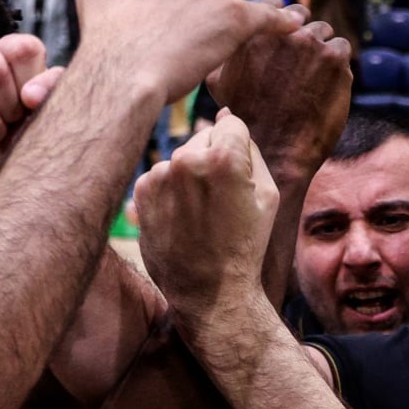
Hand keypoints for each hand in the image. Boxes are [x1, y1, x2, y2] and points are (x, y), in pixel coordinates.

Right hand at [0, 32, 63, 217]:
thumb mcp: (53, 115)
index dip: (29, 86)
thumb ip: (54, 90)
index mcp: (9, 52)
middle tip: (10, 125)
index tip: (28, 107)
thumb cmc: (31, 141)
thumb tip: (30, 95)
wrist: (4, 185)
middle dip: (7, 109)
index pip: (20, 51)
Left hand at [136, 109, 279, 333]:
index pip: (230, 123)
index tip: (237, 182)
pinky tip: (182, 218)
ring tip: (199, 215)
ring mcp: (159, 175)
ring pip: (179, 157)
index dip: (238, 151)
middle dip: (211, 160)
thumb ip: (249, 148)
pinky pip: (160, 175)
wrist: (209, 292)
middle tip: (219, 203)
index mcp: (223, 157)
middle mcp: (185, 159)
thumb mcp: (267, 196)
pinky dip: (170, 191)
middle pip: (202, 138)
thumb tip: (224, 116)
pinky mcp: (140, 193)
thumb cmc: (245, 246)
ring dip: (189, 176)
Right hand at [206, 15, 352, 176]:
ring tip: (317, 79)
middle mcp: (282, 31)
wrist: (274, 152)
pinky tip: (330, 84)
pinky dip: (340, 64)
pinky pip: (343, 48)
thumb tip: (225, 41)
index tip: (287, 48)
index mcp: (255, 31)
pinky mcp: (334, 58)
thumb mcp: (218, 85)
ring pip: (326, 33)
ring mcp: (310, 42)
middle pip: (304, 19)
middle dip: (305, 38)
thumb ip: (225, 55)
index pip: (279, 11)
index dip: (285, 30)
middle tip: (305, 65)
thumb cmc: (245, 122)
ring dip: (323, 51)